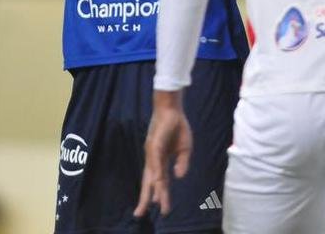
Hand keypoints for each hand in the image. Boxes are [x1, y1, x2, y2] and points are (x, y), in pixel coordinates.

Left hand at [134, 92, 192, 217]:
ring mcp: (153, 153)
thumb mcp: (185, 149)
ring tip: (153, 203)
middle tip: (139, 214)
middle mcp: (154, 160)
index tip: (163, 210)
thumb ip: (182, 163)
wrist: (173, 109)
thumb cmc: (177, 127)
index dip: (161, 196)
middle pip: (149, 182)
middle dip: (145, 199)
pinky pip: (155, 161)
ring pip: (152, 175)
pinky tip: (157, 182)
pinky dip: (156, 173)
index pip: (160, 183)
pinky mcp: (154, 144)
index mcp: (161, 161)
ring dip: (153, 189)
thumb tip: (179, 177)